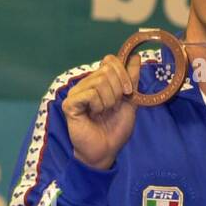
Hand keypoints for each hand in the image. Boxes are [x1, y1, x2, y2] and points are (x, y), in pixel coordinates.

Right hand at [63, 54, 141, 170]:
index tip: (129, 92)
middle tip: (114, 106)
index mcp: (100, 81)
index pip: (110, 61)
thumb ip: (132, 79)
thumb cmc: (116, 127)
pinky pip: (89, 93)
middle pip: (107, 70)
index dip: (123, 73)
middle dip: (118, 89)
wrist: (107, 149)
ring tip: (104, 112)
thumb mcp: (130, 100)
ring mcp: (77, 93)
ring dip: (109, 100)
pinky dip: (98, 104)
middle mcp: (87, 84)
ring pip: (99, 81)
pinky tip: (94, 114)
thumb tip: (136, 56)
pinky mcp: (70, 103)